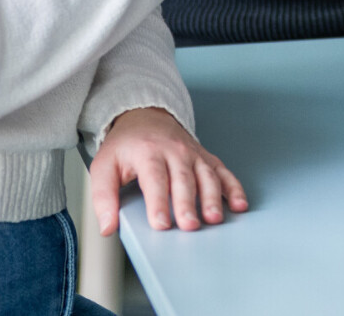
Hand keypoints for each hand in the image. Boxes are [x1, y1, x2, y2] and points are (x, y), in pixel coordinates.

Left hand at [87, 107, 247, 232]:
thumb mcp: (104, 166)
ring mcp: (193, 154)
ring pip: (206, 176)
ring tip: (214, 218)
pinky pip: (223, 173)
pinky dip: (234, 188)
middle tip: (190, 225)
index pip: (154, 179)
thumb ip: (103, 198)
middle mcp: (174, 151)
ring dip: (213, 198)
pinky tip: (239, 204)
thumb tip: (108, 227)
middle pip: (183, 179)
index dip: (158, 203)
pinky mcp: (206, 158)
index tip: (161, 224)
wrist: (146, 116)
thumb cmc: (126, 146)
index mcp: (148, 152)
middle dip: (187, 203)